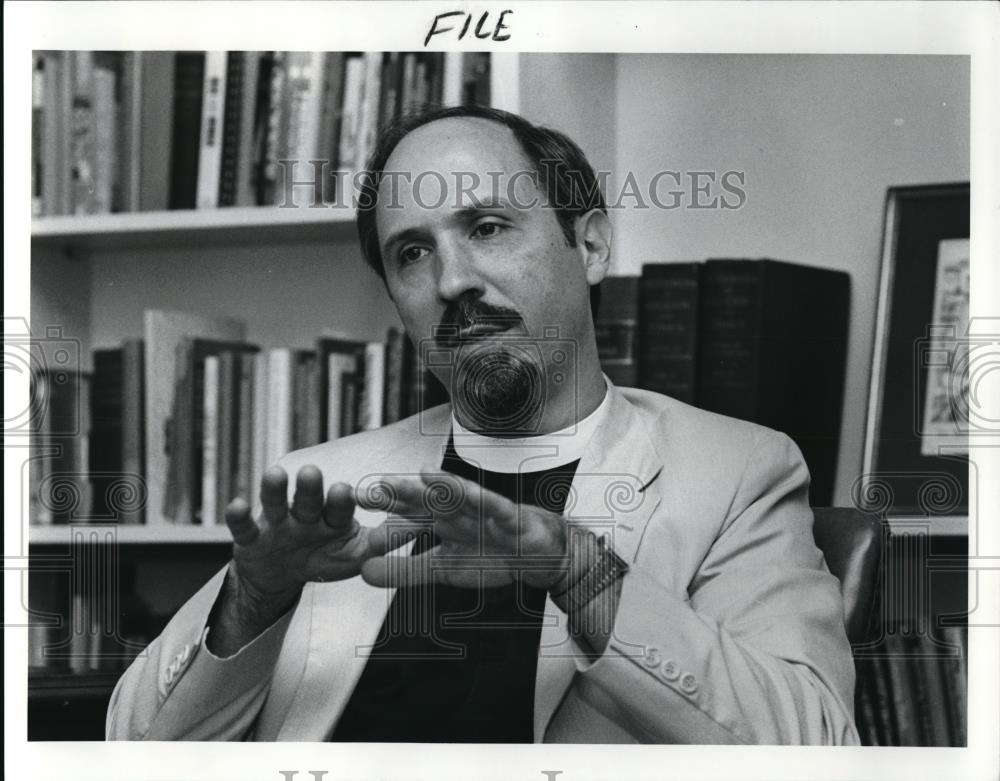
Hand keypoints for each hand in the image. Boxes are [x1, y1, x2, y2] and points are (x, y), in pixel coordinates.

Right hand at [223, 464, 404, 609]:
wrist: (281, 576)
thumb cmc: (323, 558)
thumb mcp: (355, 556)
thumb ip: (381, 545)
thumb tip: (420, 528)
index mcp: (333, 518)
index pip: (340, 505)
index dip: (341, 499)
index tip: (344, 490)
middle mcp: (305, 514)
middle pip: (309, 499)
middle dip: (310, 487)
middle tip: (311, 472)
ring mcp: (277, 524)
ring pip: (276, 504)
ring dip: (275, 490)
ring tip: (274, 474)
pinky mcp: (252, 538)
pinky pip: (244, 528)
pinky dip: (238, 518)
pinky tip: (236, 505)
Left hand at [355, 466, 574, 590]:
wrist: (538, 555)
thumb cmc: (490, 554)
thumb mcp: (442, 569)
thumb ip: (404, 570)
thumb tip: (361, 572)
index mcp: (439, 519)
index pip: (405, 512)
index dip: (381, 508)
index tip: (351, 505)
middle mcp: (456, 509)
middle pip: (424, 498)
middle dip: (398, 493)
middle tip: (370, 489)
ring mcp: (482, 510)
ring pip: (458, 496)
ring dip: (438, 486)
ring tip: (416, 475)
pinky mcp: (508, 516)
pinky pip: (493, 505)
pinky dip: (480, 498)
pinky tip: (466, 491)